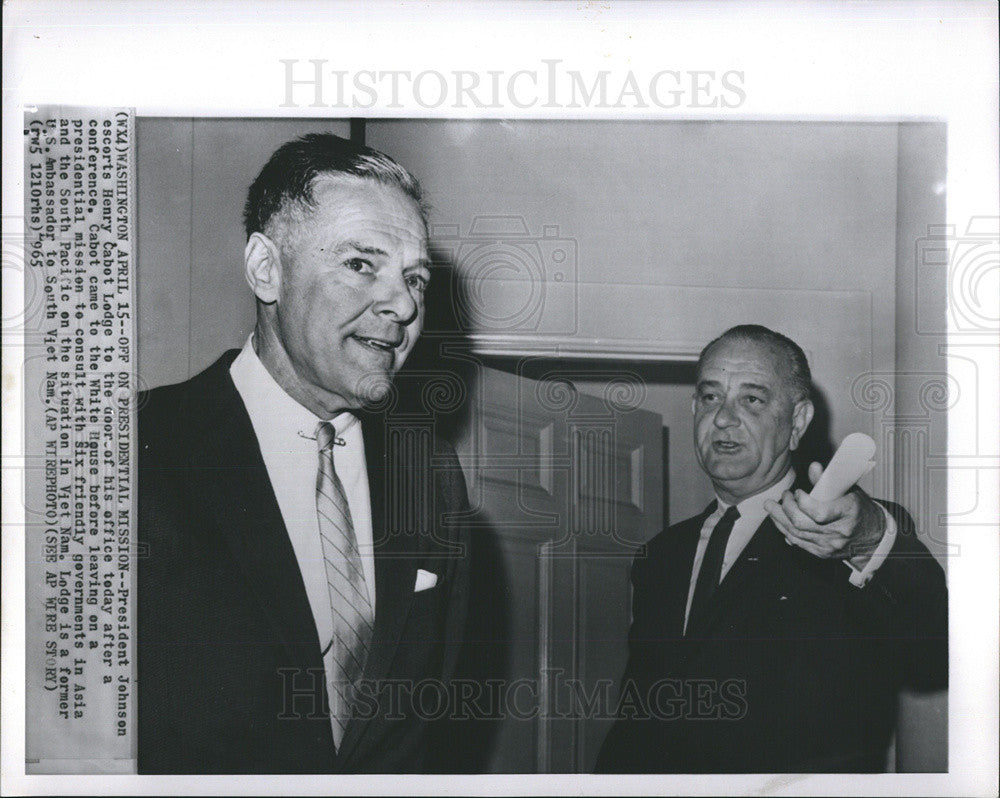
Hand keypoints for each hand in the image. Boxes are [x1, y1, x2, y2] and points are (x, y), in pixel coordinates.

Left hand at [764, 462, 885, 567]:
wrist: (872, 536)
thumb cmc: (859, 508)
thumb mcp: (849, 490)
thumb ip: (828, 481)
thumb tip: (813, 466)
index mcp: (848, 513)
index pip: (819, 513)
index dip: (803, 502)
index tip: (798, 492)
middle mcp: (838, 532)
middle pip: (802, 523)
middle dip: (785, 508)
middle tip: (782, 496)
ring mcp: (829, 545)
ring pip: (796, 533)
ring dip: (779, 518)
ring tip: (770, 506)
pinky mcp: (822, 553)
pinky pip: (798, 542)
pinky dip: (785, 530)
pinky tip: (778, 519)